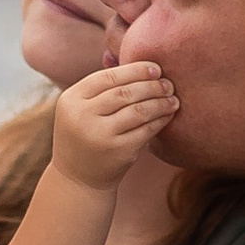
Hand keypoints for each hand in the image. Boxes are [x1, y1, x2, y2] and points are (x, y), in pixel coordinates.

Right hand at [50, 58, 177, 193]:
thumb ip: (101, 90)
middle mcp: (82, 116)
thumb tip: (141, 65)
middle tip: (168, 82)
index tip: (155, 68)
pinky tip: (168, 115)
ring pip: (138, 110)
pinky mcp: (117, 151)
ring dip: (160, 102)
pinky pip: (145, 130)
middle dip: (151, 85)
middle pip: (125, 92)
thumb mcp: (80, 110)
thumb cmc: (84, 136)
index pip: (107, 77)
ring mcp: (100, 135)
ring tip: (173, 98)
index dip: (134, 70)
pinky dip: (159, 120)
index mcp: (71, 100)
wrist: (77, 179)